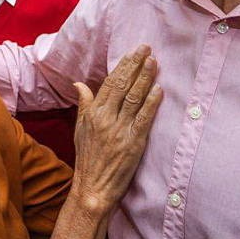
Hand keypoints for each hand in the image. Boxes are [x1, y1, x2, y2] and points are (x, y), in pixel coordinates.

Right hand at [70, 44, 162, 214]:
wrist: (92, 189)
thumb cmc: (87, 159)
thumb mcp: (79, 129)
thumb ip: (84, 104)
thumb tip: (80, 83)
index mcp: (93, 113)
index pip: (110, 82)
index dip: (123, 65)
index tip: (134, 52)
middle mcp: (105, 119)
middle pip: (123, 86)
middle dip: (136, 65)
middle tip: (147, 48)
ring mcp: (119, 131)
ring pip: (134, 99)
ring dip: (145, 78)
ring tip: (154, 62)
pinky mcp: (133, 144)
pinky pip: (143, 119)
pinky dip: (152, 103)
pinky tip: (159, 90)